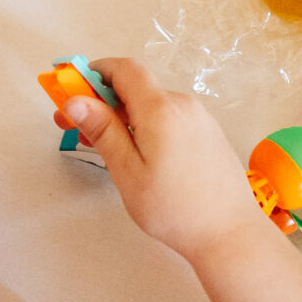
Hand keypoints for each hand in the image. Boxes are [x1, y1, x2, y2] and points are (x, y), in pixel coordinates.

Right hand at [62, 59, 264, 262]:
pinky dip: (146, 127)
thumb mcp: (128, 172)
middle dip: (102, 101)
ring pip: (152, 106)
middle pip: (137, 88)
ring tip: (104, 147)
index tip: (71, 90)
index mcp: (160, 109)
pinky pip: (169, 119)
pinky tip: (137, 155)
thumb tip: (75, 100)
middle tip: (74, 126)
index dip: (94, 72)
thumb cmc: (173, 208)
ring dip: (124, 117)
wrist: (230, 233)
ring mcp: (199, 119)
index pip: (124, 69)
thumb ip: (103, 131)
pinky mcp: (207, 134)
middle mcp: (183, 105)